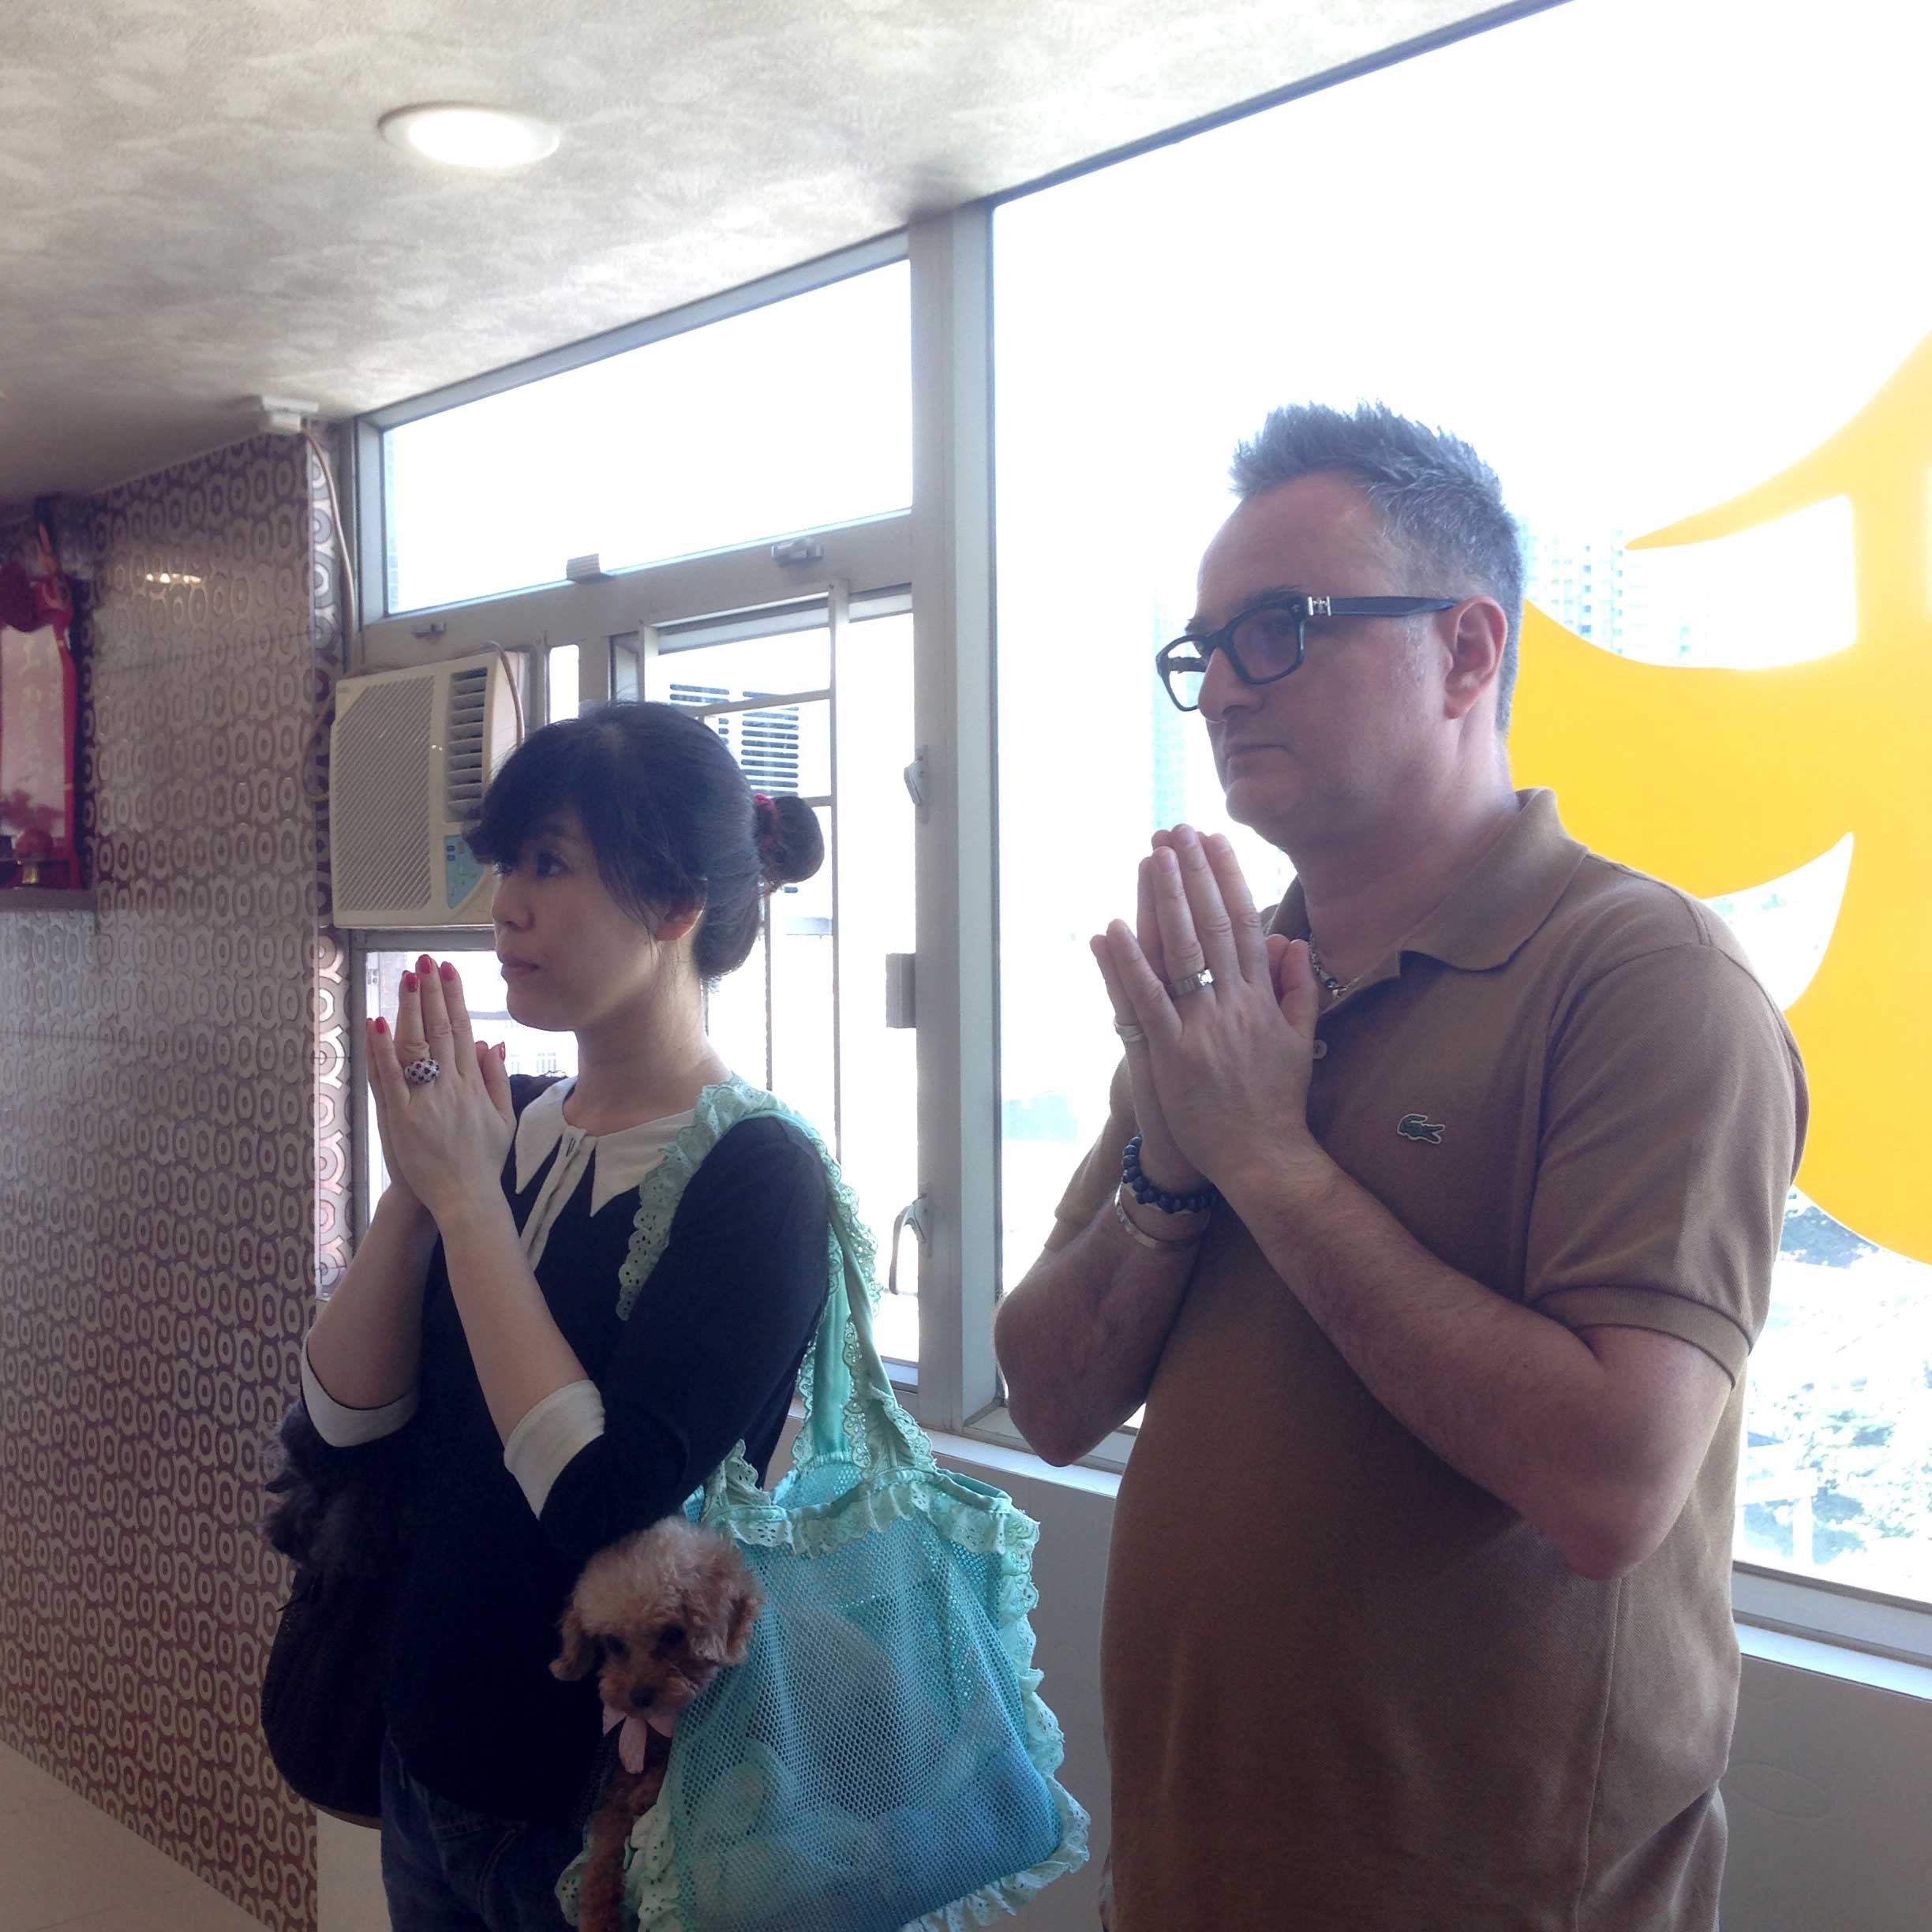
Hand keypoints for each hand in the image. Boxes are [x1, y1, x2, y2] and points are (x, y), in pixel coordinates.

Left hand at [367, 954, 515, 1224]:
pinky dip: (383, 1049)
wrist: (464, 1197)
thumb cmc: (483, 1160)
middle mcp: (451, 1087)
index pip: (463, 1029)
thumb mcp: (504, 1118)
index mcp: (474, 1084)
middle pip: (440, 1030)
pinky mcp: (401, 1118)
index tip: (448, 971)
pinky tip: (378, 1022)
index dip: (454, 998)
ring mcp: (425, 1101)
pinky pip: (391, 1077)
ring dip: (410, 1009)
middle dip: (432, 992)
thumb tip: (489, 1041)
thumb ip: (497, 1078)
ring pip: (416, 1046)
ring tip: (406, 978)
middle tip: (425, 961)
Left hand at [1092, 827, 1321, 1201]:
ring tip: (1152, 856)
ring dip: (1166, 901)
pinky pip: (1147, 1002)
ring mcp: (1204, 1029)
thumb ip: (1298, 990)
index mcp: (1263, 1000)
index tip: (1216, 841)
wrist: (1265, 1159)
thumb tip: (1296, 942)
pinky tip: (1112, 928)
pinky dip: (1129, 965)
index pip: (1247, 925)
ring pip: (1183, 953)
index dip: (1230, 879)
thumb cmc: (1277, 1104)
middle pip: (1215, 927)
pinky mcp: (1173, 1056)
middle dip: (1196, 875)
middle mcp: (1236, 1006)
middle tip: (1180, 829)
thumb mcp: (1300, 1041)